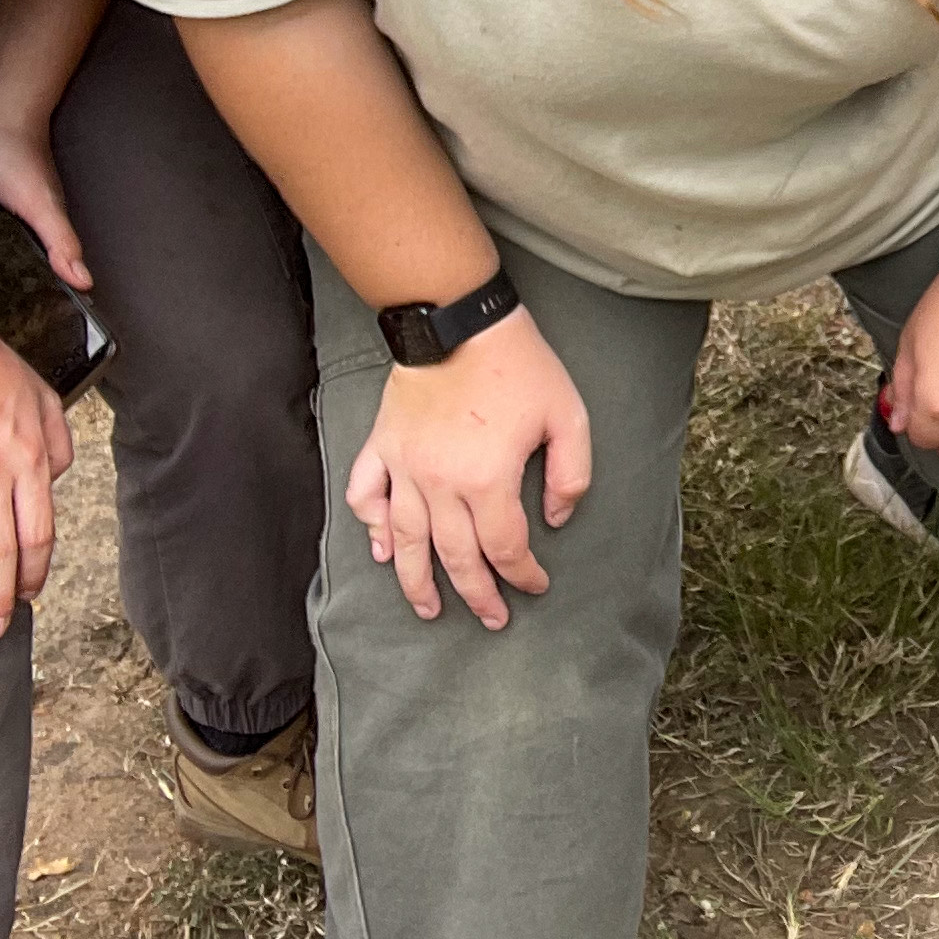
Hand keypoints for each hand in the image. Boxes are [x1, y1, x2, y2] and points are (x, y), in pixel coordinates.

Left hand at [0, 83, 88, 289]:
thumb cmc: (21, 158)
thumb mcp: (42, 205)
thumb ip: (62, 242)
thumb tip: (85, 281)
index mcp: (42, 236)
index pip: (46, 280)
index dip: (43, 308)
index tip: (34, 339)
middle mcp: (19, 234)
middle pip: (15, 274)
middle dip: (6, 301)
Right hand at [346, 306, 590, 629]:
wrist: (459, 320)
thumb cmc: (519, 366)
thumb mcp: (568, 415)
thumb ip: (571, 474)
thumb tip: (558, 518)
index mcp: (487, 480)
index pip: (505, 547)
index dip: (523, 574)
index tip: (536, 585)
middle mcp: (440, 484)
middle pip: (456, 557)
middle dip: (476, 595)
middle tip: (492, 618)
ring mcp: (405, 468)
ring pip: (405, 541)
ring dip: (417, 581)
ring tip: (428, 609)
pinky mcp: (383, 448)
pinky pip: (367, 496)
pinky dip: (371, 527)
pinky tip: (381, 549)